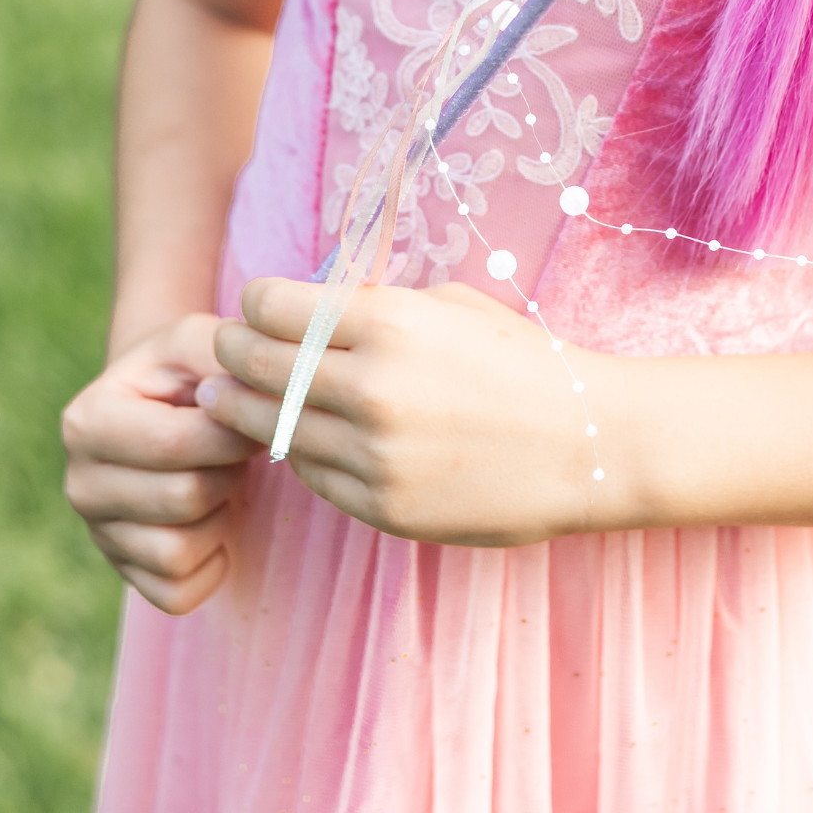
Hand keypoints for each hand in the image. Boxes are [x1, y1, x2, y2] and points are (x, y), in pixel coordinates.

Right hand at [62, 314, 263, 613]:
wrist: (161, 408)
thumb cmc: (185, 371)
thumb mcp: (198, 340)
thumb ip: (223, 352)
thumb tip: (240, 398)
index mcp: (87, 420)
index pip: (176, 443)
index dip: (232, 433)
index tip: (247, 415)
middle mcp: (80, 485)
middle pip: (184, 498)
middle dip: (228, 471)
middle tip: (234, 450)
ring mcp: (98, 536)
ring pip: (179, 552)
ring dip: (221, 516)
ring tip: (219, 479)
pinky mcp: (124, 575)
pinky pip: (179, 594)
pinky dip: (211, 563)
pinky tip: (213, 521)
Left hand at [204, 278, 613, 546]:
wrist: (589, 444)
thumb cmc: (525, 361)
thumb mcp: (452, 306)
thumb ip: (377, 306)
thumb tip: (313, 308)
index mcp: (390, 322)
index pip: (272, 308)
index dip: (255, 305)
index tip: (255, 308)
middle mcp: (372, 387)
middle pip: (256, 368)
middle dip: (232, 356)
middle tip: (224, 354)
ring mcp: (374, 455)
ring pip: (273, 429)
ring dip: (250, 411)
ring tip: (234, 400)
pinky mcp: (382, 508)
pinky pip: (313, 477)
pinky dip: (301, 455)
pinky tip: (303, 440)